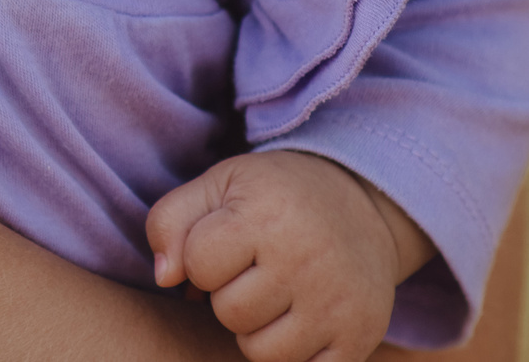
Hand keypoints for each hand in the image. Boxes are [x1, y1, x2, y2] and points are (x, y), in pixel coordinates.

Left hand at [147, 150, 433, 361]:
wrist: (364, 200)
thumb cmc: (276, 195)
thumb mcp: (220, 184)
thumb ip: (171, 221)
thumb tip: (165, 278)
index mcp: (267, 213)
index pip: (198, 264)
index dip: (203, 258)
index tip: (228, 242)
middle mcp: (307, 258)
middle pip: (230, 312)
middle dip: (231, 294)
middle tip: (257, 269)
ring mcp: (337, 302)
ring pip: (260, 352)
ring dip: (258, 330)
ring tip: (277, 295)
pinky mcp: (359, 336)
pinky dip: (293, 354)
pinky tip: (301, 321)